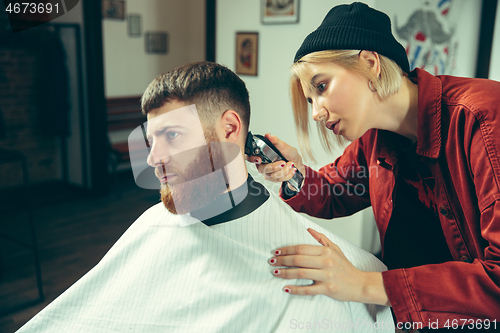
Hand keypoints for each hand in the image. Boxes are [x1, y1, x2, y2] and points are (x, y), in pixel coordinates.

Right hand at [246, 133, 304, 182]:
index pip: (251, 158)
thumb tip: (269, 135)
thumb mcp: (283, 145)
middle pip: (263, 169)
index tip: (259, 159)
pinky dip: (288, 174)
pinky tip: (291, 169)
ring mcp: (268, 173)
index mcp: (262, 155)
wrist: (297, 162)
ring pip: (273, 176)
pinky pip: (279, 179)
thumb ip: (275, 141)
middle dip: (275, 167)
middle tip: (283, 162)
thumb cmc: (289, 153)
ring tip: (291, 164)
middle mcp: (263, 165)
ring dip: (284, 170)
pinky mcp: (274, 179)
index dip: (252, 159)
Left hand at [268, 228, 389, 305]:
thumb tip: (308, 230)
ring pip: (300, 273)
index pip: (301, 248)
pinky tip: (286, 288)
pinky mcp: (327, 289)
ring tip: (275, 272)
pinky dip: (295, 289)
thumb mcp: (335, 249)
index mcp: (326, 251)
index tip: (277, 252)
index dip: (287, 250)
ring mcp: (326, 276)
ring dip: (285, 273)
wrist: (360, 284)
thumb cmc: (346, 267)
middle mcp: (325, 262)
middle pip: (298, 259)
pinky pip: (308, 289)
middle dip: (282, 260)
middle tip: (271, 262)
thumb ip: (321, 239)